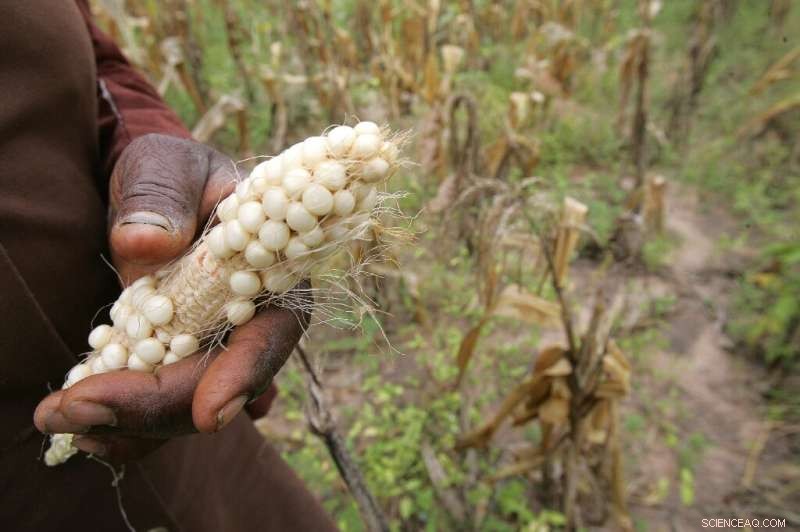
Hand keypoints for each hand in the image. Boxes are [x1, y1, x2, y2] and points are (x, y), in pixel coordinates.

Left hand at [34, 134, 306, 460]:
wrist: (151, 192)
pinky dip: (122, 428)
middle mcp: (248, 321)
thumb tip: (145, 243)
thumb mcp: (168, 166)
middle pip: (221, 384)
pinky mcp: (173, 361)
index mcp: (270, 273)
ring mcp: (210, 347)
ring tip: (60, 420)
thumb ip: (162, 196)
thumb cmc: (172, 171)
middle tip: (75, 411)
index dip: (245, 374)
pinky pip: (158, 406)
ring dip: (129, 426)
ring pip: (186, 407)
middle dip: (157, 406)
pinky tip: (78, 430)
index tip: (211, 415)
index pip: (271, 334)